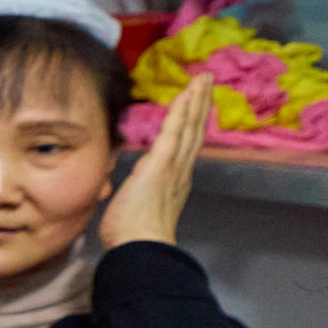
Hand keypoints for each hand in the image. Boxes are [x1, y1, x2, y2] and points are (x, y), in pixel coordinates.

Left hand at [105, 83, 206, 247]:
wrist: (141, 248)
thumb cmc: (132, 236)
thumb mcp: (133, 207)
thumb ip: (132, 192)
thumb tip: (120, 188)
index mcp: (172, 181)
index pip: (184, 146)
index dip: (191, 124)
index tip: (196, 105)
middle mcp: (179, 171)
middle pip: (193, 131)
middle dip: (200, 105)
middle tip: (207, 82)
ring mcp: (173, 166)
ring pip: (189, 126)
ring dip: (196, 101)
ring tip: (203, 80)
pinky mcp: (162, 164)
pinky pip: (174, 131)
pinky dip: (181, 111)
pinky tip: (186, 93)